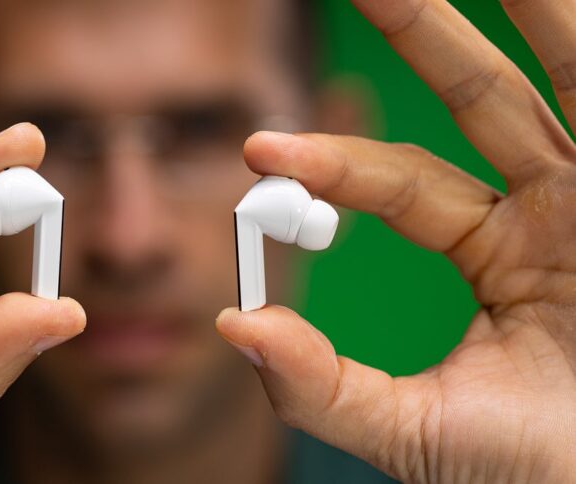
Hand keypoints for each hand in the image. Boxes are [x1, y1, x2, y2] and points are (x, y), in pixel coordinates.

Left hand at [217, 0, 575, 481]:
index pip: (404, 183)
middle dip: (427, 37)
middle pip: (484, 99)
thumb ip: (321, 386)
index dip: (333, 166)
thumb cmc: (539, 471)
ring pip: (564, 78)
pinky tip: (556, 9)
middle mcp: (557, 209)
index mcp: (503, 252)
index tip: (258, 151)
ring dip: (525, 13)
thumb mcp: (415, 431)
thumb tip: (232, 326)